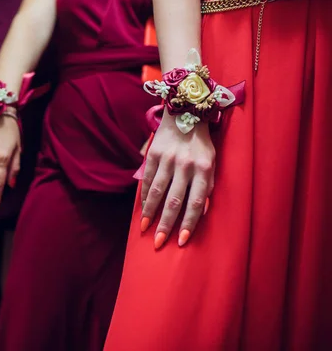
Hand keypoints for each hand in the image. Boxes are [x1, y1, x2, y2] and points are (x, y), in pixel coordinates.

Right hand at [140, 112, 214, 248]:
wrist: (186, 111)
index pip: (196, 203)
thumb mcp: (213, 161)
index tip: (180, 241)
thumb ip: (208, 185)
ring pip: (157, 191)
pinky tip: (143, 208)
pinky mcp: (154, 153)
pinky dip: (144, 195)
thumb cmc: (202, 143)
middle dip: (166, 225)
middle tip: (159, 243)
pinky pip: (147, 179)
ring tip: (144, 228)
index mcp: (204, 168)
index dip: (188, 224)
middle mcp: (185, 165)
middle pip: (174, 201)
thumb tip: (202, 211)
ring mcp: (168, 159)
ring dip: (150, 213)